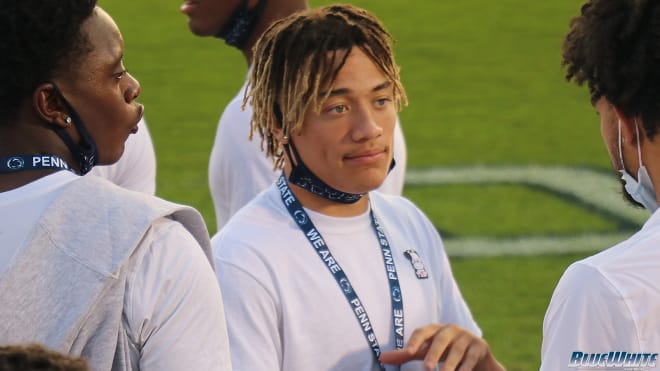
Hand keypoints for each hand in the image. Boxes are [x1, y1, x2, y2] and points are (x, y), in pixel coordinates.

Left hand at [378, 323, 504, 370]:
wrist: (476, 355)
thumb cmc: (444, 351)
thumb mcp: (426, 351)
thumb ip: (406, 354)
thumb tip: (382, 358)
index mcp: (435, 329)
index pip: (423, 331)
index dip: (415, 340)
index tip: (408, 352)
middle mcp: (450, 329)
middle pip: (440, 340)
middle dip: (433, 353)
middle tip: (426, 368)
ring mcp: (466, 336)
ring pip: (457, 350)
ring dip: (450, 364)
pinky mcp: (480, 346)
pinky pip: (471, 357)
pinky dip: (466, 367)